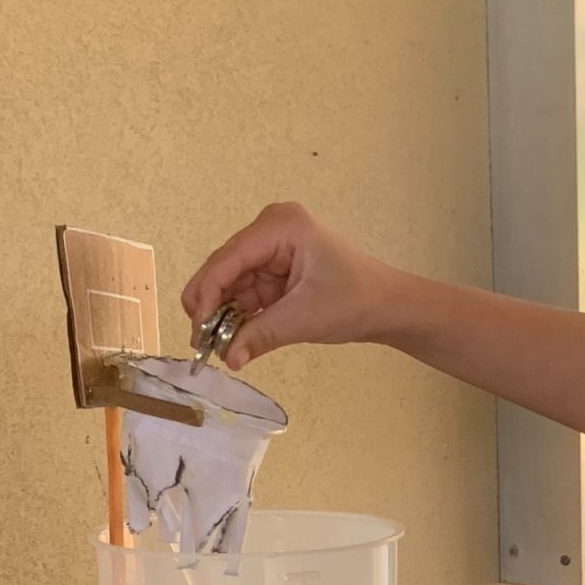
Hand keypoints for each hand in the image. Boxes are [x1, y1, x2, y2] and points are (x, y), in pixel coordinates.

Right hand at [180, 203, 413, 368]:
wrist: (387, 305)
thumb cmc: (357, 301)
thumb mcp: (305, 318)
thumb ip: (262, 335)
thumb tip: (227, 359)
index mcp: (280, 226)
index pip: (229, 258)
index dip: (207, 294)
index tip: (197, 329)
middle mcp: (271, 229)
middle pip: (224, 268)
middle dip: (211, 305)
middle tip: (200, 343)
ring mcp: (272, 247)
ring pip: (231, 282)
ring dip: (222, 313)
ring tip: (215, 346)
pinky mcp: (274, 267)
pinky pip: (245, 290)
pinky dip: (238, 314)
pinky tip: (231, 337)